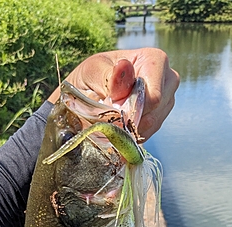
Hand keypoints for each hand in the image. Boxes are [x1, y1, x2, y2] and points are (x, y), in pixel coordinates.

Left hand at [48, 48, 178, 140]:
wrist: (91, 88)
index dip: (131, 108)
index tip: (110, 105)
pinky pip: (147, 133)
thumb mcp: (93, 71)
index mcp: (155, 61)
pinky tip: (119, 123)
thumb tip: (123, 69)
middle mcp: (168, 80)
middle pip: (154, 112)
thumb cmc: (93, 75)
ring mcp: (167, 101)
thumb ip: (109, 75)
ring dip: (128, 126)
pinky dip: (130, 133)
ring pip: (151, 124)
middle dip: (129, 118)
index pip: (154, 96)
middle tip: (108, 113)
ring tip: (112, 115)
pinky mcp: (160, 118)